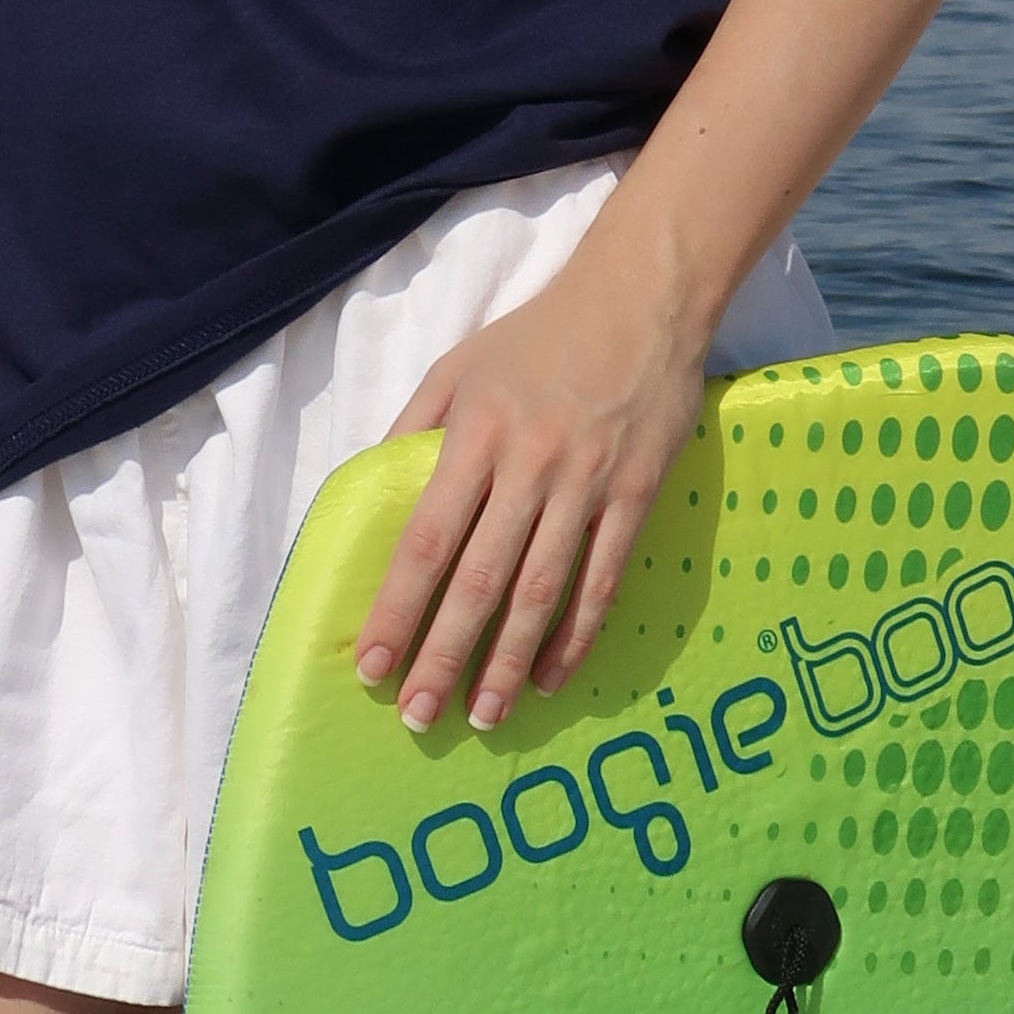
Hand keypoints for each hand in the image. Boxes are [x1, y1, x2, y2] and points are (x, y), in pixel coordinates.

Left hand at [353, 254, 710, 733]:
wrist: (642, 297)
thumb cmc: (540, 334)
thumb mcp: (459, 364)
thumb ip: (414, 426)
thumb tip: (372, 487)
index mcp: (476, 433)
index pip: (427, 538)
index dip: (398, 609)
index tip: (372, 665)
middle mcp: (529, 465)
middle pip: (481, 580)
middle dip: (444, 655)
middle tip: (418, 716)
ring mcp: (588, 483)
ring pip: (542, 591)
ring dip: (509, 662)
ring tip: (483, 715)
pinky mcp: (636, 494)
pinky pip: (603, 578)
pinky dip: (576, 634)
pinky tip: (552, 677)